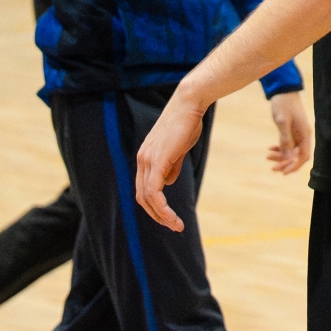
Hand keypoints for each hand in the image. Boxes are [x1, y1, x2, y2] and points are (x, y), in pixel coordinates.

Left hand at [134, 89, 206, 231]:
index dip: (155, 205)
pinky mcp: (156, 161)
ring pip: (148, 197)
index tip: (170, 217)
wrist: (189, 104)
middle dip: (157, 215)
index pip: (144, 188)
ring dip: (162, 215)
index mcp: (146, 157)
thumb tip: (168, 183)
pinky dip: (162, 208)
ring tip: (177, 225)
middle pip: (142, 197)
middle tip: (174, 226)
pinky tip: (173, 216)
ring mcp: (147, 160)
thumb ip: (172, 165)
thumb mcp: (179, 148)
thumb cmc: (187, 122)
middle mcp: (142, 160)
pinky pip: (155, 192)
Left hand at [266, 90, 312, 173]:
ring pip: (291, 151)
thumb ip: (285, 138)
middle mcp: (303, 135)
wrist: (283, 90)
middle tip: (273, 168)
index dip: (295, 166)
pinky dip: (279, 149)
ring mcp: (297, 133)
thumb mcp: (282, 121)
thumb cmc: (284, 104)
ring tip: (268, 157)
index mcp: (305, 134)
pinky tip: (270, 149)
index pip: (304, 156)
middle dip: (286, 163)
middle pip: (297, 156)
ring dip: (281, 156)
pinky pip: (287, 144)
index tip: (284, 172)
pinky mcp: (291, 131)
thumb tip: (287, 154)